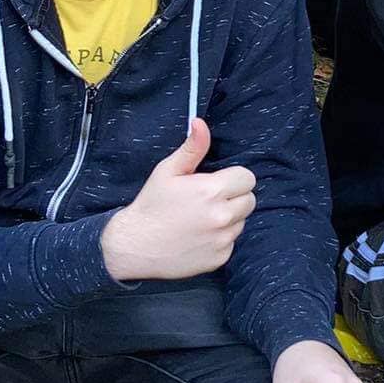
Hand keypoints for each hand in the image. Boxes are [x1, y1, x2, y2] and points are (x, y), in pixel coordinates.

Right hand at [100, 118, 256, 280]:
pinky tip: (198, 236)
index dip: (232, 178)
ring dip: (228, 218)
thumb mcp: (168, 171)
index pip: (247, 178)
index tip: (216, 182)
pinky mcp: (220, 259)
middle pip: (249, 200)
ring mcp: (222, 240)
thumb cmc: (151, 205)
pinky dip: (220, 239)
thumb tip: (200, 123)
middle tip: (208, 200)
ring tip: (201, 218)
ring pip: (241, 221)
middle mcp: (221, 217)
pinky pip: (231, 242)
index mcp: (212, 191)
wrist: (134, 246)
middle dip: (234, 197)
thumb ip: (192, 148)